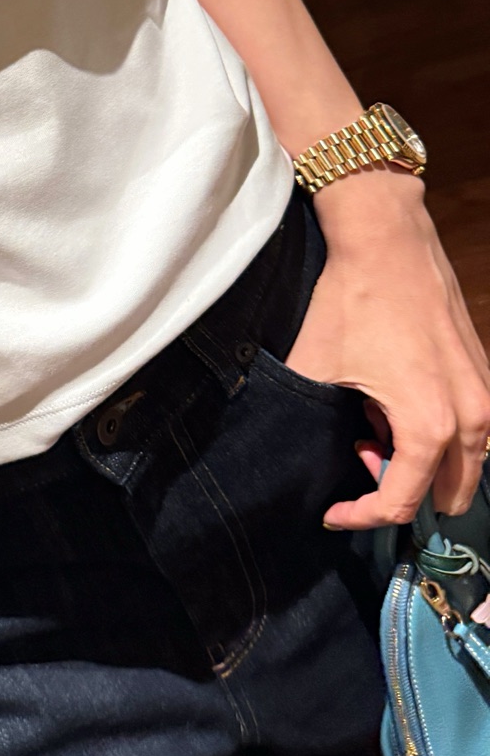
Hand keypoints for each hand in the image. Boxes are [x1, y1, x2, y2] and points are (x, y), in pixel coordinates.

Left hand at [283, 171, 489, 530]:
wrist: (388, 238)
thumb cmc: (353, 298)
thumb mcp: (314, 364)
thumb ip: (305, 417)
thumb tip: (286, 456)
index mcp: (430, 423)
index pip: (402, 501)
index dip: (363, 517)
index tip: (332, 512)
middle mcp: (472, 415)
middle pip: (447, 492)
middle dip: (399, 488)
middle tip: (358, 453)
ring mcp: (484, 393)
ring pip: (466, 464)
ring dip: (423, 463)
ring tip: (373, 427)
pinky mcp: (484, 373)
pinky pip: (473, 430)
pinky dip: (437, 435)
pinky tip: (394, 405)